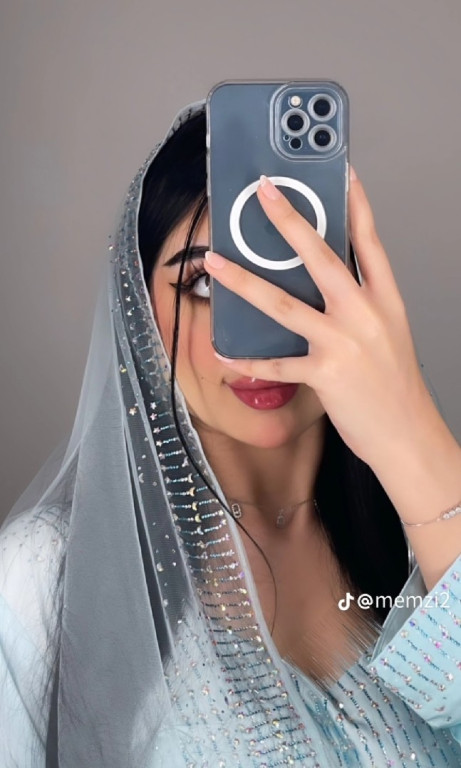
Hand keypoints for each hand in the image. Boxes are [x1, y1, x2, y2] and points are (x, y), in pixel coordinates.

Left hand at [203, 171, 433, 467]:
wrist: (408, 434)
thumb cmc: (395, 386)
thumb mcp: (388, 332)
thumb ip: (360, 303)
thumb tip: (324, 282)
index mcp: (385, 300)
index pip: (369, 241)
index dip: (356, 203)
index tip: (340, 171)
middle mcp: (365, 314)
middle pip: (322, 257)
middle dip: (289, 221)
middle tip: (263, 193)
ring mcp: (344, 343)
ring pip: (285, 304)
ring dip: (244, 282)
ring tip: (215, 263)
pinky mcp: (325, 374)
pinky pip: (277, 363)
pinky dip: (248, 360)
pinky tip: (225, 354)